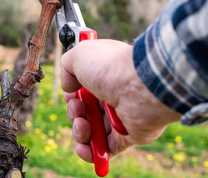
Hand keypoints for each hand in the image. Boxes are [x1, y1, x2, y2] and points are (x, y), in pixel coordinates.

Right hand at [61, 39, 181, 162]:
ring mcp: (119, 116)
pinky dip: (91, 152)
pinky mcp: (127, 135)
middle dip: (74, 113)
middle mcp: (112, 95)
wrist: (140, 85)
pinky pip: (105, 149)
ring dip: (79, 131)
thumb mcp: (79, 55)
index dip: (72, 95)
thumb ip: (67, 66)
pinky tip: (83, 148)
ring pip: (91, 131)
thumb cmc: (110, 67)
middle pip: (84, 111)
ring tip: (83, 127)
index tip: (70, 93)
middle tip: (79, 109)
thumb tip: (69, 88)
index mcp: (103, 76)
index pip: (82, 90)